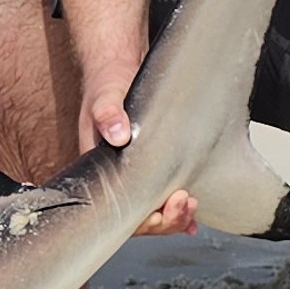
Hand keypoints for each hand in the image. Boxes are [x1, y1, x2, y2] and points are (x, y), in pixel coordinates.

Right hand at [59, 0, 195, 236]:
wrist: (119, 68)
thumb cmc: (108, 83)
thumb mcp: (106, 94)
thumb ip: (107, 113)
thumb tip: (116, 134)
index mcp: (97, 168)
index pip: (115, 211)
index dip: (143, 219)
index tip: (165, 208)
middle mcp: (113, 179)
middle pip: (136, 219)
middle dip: (163, 220)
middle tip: (186, 202)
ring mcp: (130, 176)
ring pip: (149, 212)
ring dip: (173, 216)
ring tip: (192, 206)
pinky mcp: (147, 169)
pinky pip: (159, 197)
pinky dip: (175, 210)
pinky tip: (192, 217)